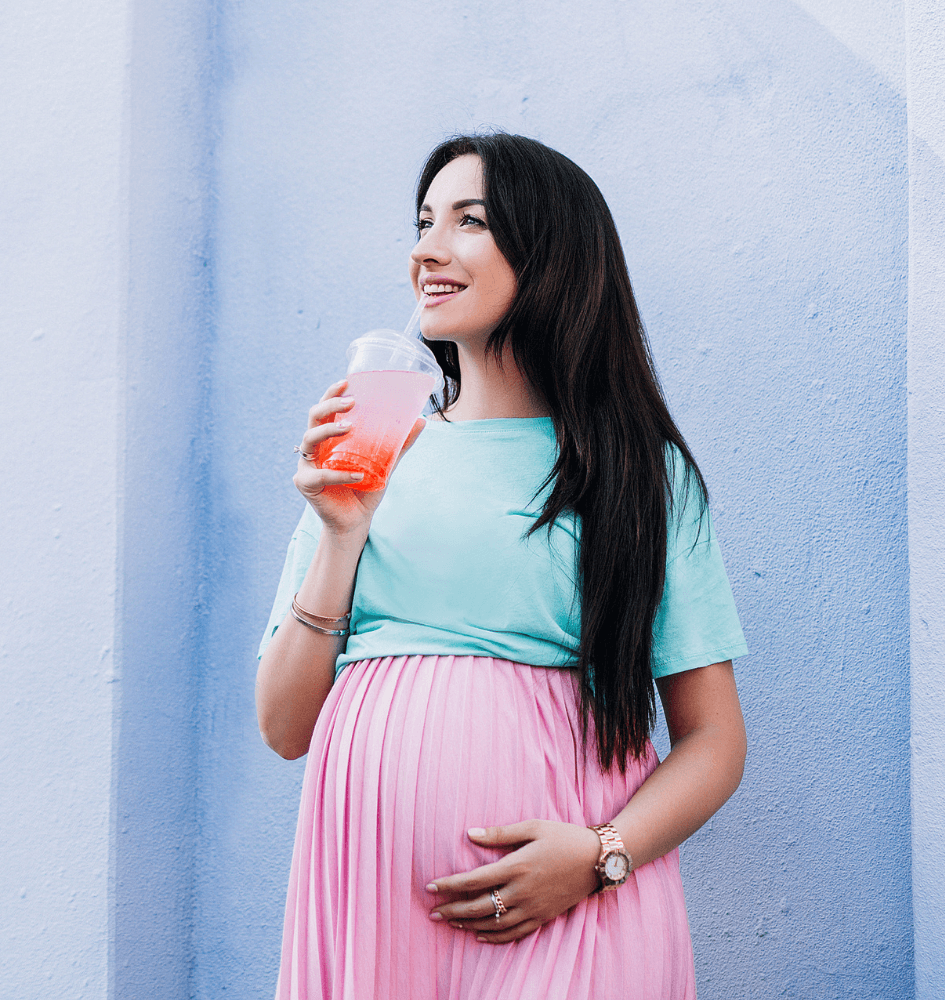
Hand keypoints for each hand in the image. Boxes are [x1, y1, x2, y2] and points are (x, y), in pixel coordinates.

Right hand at [293, 379, 424, 537]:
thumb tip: (420, 420)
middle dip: (330, 405)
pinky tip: (358, 476)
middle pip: (313, 416)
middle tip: (351, 402)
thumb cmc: (367, 488)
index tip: (346, 381)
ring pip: (310, 438)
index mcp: (329, 437)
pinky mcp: (306, 484)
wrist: (356, 520)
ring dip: (329, 430)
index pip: (325, 409)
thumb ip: (399, 444)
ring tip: (350, 427)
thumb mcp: (386, 463)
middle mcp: (315, 447)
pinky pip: (320, 474)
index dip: (331, 393)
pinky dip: (340, 475)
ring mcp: (307, 464)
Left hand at [427, 820, 601, 943]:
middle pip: (479, 906)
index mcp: (517, 865)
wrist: (598, 859)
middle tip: (432, 913)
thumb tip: (469, 833)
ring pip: (493, 924)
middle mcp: (522, 890)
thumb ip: (499, 833)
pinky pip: (514, 933)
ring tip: (450, 922)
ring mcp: (533, 907)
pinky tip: (480, 935)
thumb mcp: (532, 826)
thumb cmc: (564, 836)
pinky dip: (494, 937)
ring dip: (468, 925)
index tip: (430, 887)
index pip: (474, 880)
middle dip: (452, 910)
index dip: (449, 885)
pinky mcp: (543, 917)